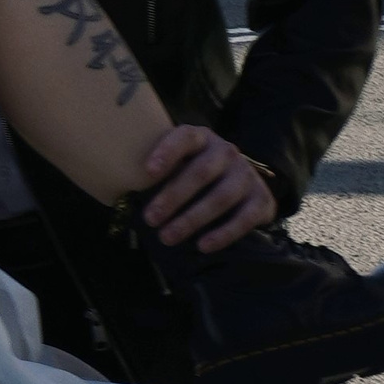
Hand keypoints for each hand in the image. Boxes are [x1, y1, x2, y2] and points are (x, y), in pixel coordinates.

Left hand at [141, 124, 276, 252]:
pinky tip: (202, 246)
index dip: (167, 152)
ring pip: (220, 198)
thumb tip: (121, 189)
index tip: (147, 172)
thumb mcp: (181, 162)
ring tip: (167, 237)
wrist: (243, 182)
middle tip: (150, 219)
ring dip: (191, 220)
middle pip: (200, 173)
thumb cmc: (196, 171)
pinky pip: (243, 219)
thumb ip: (159, 170)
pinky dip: (223, 234)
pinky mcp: (262, 199)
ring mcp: (246, 175)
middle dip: (172, 197)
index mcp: (201, 138)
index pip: (184, 137)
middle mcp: (226, 152)